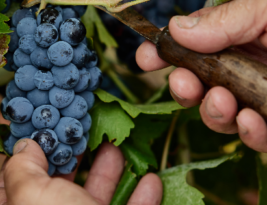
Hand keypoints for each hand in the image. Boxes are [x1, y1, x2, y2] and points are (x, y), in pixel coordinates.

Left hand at [0, 139, 162, 204]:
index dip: (24, 154)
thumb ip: (22, 168)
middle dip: (72, 157)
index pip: (11, 181)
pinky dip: (142, 199)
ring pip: (94, 199)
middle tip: (83, 133)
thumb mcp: (33, 195)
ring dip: (109, 172)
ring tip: (116, 147)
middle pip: (57, 185)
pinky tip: (151, 180)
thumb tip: (24, 145)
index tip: (40, 131)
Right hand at [136, 0, 266, 151]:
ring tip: (222, 100)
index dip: (163, 54)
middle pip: (198, 86)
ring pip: (217, 116)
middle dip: (183, 89)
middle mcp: (243, 70)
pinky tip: (250, 121)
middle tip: (184, 83)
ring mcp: (256, 99)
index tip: (145, 59)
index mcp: (239, 38)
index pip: (191, 47)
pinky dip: (246, 134)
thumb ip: (226, 18)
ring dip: (211, 112)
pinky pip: (253, 139)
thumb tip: (175, 28)